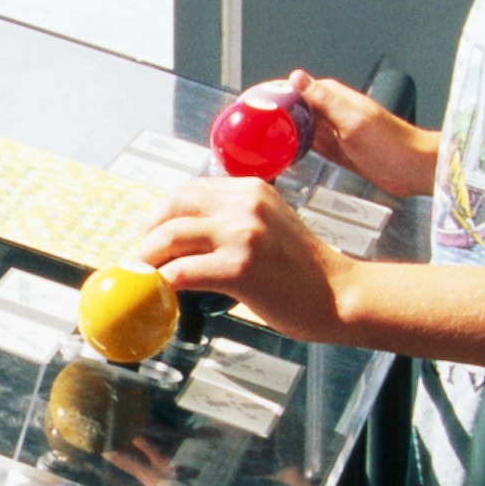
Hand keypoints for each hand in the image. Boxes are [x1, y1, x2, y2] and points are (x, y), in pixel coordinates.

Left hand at [139, 176, 350, 343]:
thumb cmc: (304, 271)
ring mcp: (243, 233)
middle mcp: (245, 204)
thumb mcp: (270, 225)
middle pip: (172, 207)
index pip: (188, 190)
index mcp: (251, 189)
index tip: (153, 236)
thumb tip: (186, 235)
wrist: (340, 296)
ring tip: (148, 276)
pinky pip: (183, 271)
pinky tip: (163, 294)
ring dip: (149, 258)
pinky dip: (164, 283)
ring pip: (170, 236)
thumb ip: (234, 220)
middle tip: (144, 258)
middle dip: (148, 234)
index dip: (161, 214)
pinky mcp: (240, 267)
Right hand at [263, 73, 434, 198]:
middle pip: (292, 108)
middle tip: (244, 125)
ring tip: (256, 140)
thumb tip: (297, 77)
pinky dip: (293, 147)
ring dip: (280, 131)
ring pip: (297, 127)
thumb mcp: (353, 120)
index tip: (249, 102)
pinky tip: (282, 154)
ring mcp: (333, 131)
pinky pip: (307, 145)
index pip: (293, 89)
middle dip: (270, 113)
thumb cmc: (393, 144)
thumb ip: (324, 100)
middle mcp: (331, 111)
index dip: (270, 94)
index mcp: (334, 98)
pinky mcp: (336, 149)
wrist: (413, 169)